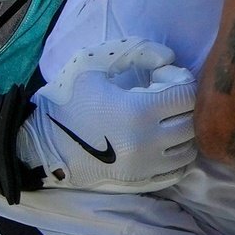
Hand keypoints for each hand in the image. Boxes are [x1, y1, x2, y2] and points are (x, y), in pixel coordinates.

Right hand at [18, 38, 196, 191]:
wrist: (41, 144)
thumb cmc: (67, 99)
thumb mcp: (94, 62)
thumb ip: (136, 51)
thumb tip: (169, 58)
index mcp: (137, 112)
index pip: (188, 95)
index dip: (180, 80)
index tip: (159, 77)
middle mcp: (148, 144)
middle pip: (193, 122)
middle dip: (184, 104)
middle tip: (163, 96)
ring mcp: (146, 168)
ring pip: (189, 149)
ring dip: (184, 130)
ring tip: (162, 119)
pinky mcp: (141, 183)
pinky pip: (178, 171)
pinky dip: (177, 154)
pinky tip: (160, 141)